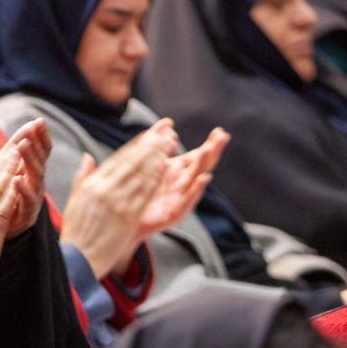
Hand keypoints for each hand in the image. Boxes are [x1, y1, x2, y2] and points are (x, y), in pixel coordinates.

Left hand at [4, 118, 49, 237]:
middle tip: (30, 130)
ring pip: (35, 179)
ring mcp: (34, 199)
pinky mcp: (26, 215)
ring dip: (29, 161)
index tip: (40, 121)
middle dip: (36, 145)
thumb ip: (24, 148)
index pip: (42, 151)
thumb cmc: (15, 195)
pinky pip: (25, 201)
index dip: (42, 137)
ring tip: (21, 145)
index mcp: (35, 172)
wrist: (8, 229)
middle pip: (39, 162)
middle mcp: (38, 184)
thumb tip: (35, 121)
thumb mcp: (18, 169)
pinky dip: (21, 190)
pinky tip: (16, 179)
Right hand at [59, 121, 174, 277]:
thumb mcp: (75, 200)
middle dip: (150, 147)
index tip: (149, 135)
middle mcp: (104, 191)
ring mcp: (116, 204)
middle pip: (131, 164)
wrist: (77, 260)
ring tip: (170, 146)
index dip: (135, 146)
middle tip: (166, 133)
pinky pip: (143, 195)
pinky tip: (166, 170)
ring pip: (140, 176)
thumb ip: (83, 176)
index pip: (117, 160)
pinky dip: (155, 180)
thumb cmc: (76, 232)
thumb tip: (88, 156)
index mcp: (92, 185)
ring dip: (157, 159)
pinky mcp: (126, 218)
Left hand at [134, 126, 226, 241]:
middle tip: (222, 137)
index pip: (198, 156)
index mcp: (177, 173)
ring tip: (208, 149)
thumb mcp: (148, 165)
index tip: (220, 131)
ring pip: (195, 180)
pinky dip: (196, 189)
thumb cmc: (139, 193)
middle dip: (212, 151)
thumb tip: (170, 127)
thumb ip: (158, 145)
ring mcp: (180, 200)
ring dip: (203, 164)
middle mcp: (182, 185)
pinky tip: (203, 178)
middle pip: (202, 165)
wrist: (124, 220)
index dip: (210, 145)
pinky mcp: (174, 214)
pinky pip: (187, 200)